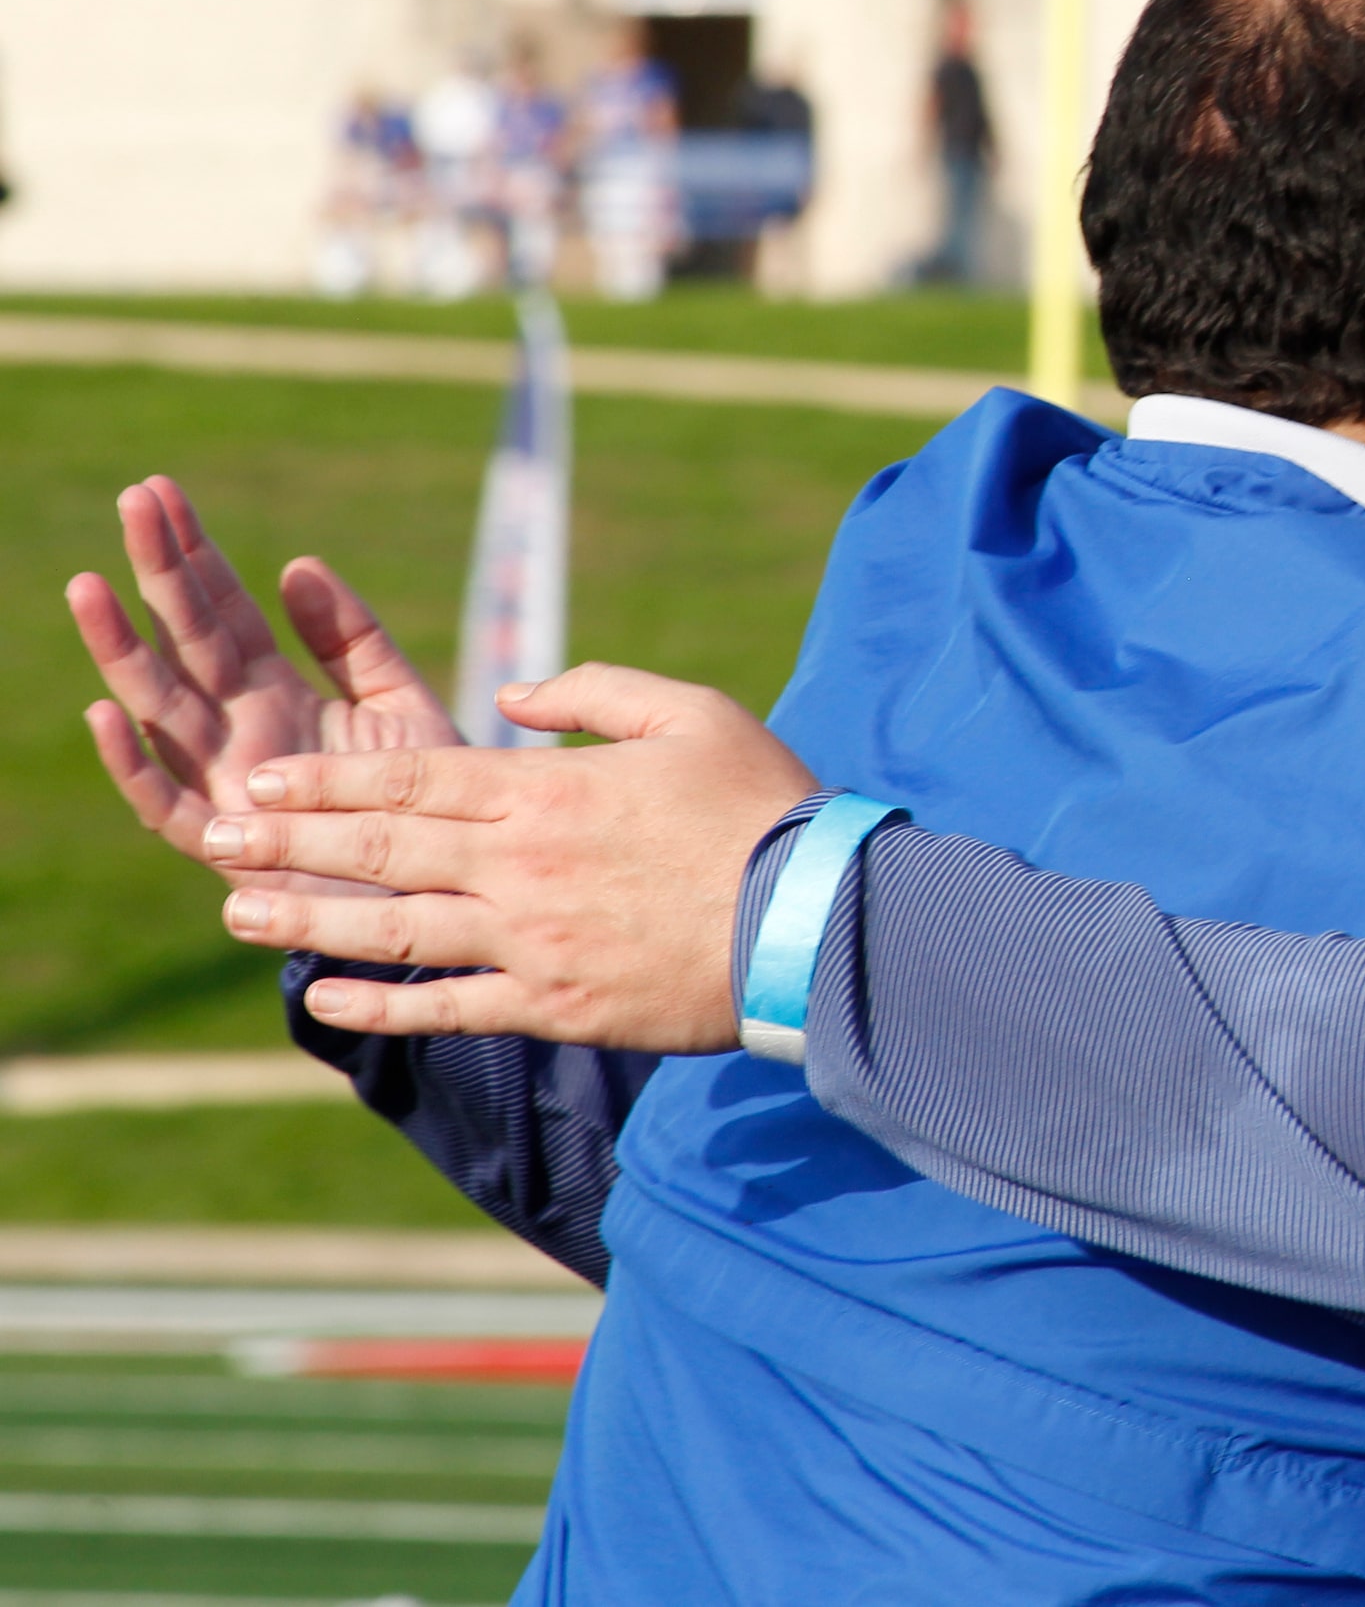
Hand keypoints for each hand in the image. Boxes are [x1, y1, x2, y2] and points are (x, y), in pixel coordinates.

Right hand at [68, 476, 460, 893]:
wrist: (444, 892)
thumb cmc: (420, 799)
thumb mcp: (399, 703)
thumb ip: (354, 641)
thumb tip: (299, 564)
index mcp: (275, 693)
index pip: (223, 611)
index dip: (195, 554)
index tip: (162, 490)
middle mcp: (238, 731)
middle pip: (185, 641)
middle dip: (159, 573)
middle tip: (134, 498)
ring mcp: (226, 784)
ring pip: (159, 708)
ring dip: (122, 649)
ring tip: (89, 585)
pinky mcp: (227, 846)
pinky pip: (168, 803)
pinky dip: (134, 762)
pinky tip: (106, 712)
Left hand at [206, 664, 816, 1052]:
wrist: (812, 920)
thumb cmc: (764, 804)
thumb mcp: (690, 712)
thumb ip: (595, 692)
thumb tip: (514, 695)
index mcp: (546, 789)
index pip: (410, 774)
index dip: (327, 777)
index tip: (264, 777)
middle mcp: (519, 864)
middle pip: (380, 846)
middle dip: (289, 840)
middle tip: (218, 833)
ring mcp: (530, 940)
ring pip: (392, 929)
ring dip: (307, 920)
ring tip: (237, 911)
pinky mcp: (554, 1004)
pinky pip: (447, 1007)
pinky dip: (379, 1006)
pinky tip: (322, 998)